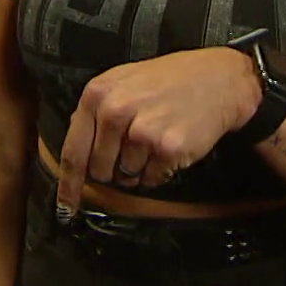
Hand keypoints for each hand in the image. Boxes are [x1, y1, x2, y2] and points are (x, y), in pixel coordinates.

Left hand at [56, 47, 260, 211]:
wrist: (218, 79)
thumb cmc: (171, 81)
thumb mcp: (124, 81)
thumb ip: (96, 112)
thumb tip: (77, 151)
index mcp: (98, 93)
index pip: (73, 150)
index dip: (69, 184)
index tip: (66, 206)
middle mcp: (116, 110)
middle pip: (99, 169)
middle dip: (112, 169)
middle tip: (134, 147)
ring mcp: (142, 130)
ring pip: (125, 175)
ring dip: (139, 168)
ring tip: (156, 139)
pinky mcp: (168, 147)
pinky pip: (151, 179)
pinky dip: (159, 171)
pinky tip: (170, 146)